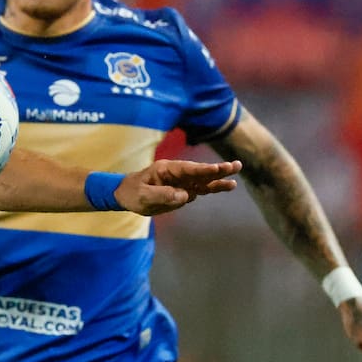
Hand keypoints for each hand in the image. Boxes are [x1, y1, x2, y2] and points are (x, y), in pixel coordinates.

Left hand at [115, 159, 242, 215]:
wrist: (125, 195)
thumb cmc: (132, 193)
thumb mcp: (143, 196)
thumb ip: (162, 195)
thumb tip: (185, 196)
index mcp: (166, 170)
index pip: (188, 169)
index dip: (204, 169)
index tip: (218, 168)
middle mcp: (176, 174)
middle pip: (200, 172)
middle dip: (217, 170)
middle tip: (236, 165)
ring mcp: (181, 182)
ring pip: (203, 181)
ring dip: (218, 180)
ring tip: (235, 181)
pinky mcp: (183, 190)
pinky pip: (200, 189)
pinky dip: (213, 188)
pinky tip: (227, 186)